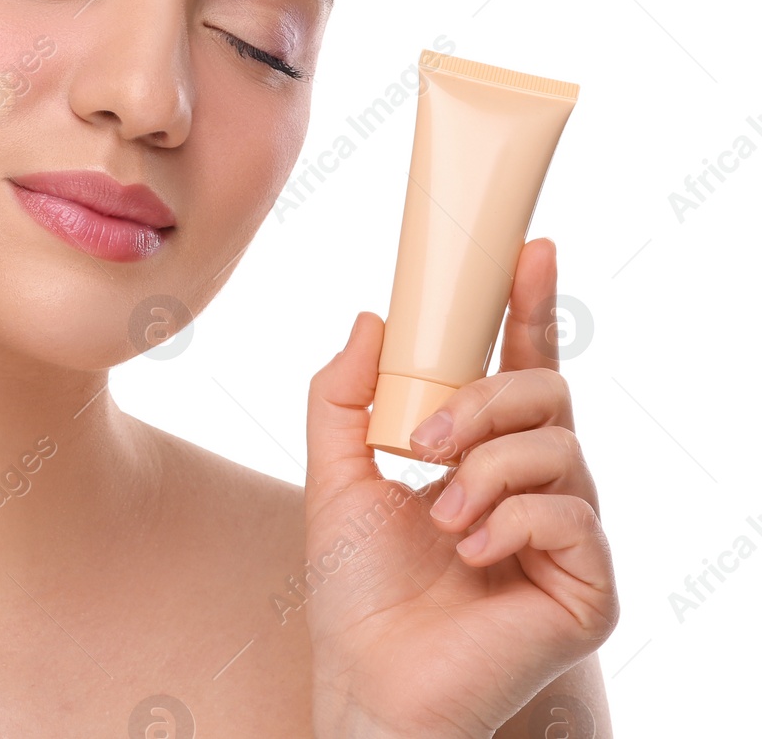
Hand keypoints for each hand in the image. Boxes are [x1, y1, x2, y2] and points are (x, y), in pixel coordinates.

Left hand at [303, 237, 619, 737]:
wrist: (369, 677)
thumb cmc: (357, 586)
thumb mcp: (334, 472)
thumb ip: (343, 394)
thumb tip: (371, 316)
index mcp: (485, 453)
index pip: (521, 366)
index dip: (530, 305)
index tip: (529, 247)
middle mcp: (538, 485)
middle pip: (546, 393)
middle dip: (481, 402)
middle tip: (421, 443)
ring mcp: (570, 535)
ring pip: (558, 448)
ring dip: (484, 471)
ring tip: (439, 516)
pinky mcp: (590, 585)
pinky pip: (571, 514)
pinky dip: (510, 521)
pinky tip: (471, 552)